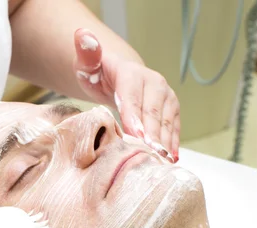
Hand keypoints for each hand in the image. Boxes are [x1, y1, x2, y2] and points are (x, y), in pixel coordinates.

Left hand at [73, 28, 180, 161]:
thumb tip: (83, 37)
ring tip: (161, 162)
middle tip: (149, 155)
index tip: (135, 136)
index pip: (132, 96)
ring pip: (166, 121)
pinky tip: (170, 159)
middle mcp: (153, 82)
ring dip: (165, 142)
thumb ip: (86, 53)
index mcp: (131, 73)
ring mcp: (165, 95)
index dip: (134, 116)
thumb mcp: (87, 64)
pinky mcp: (171, 108)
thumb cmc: (98, 74)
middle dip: (152, 135)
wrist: (116, 74)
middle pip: (152, 112)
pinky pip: (173, 127)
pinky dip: (172, 143)